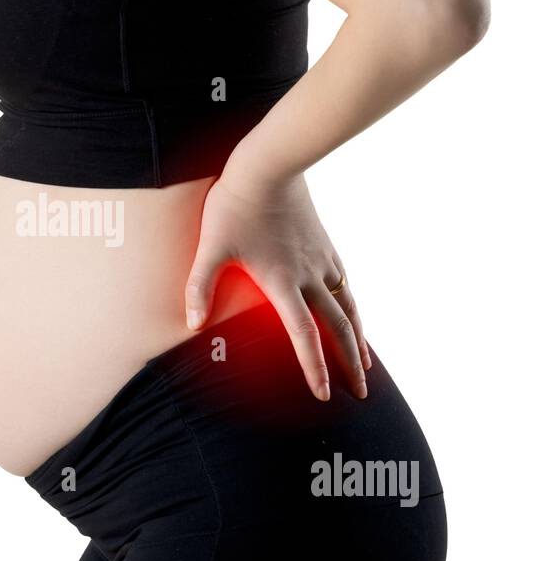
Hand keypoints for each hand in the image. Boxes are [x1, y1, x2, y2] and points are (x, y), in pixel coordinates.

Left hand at [184, 174, 372, 400]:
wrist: (269, 166)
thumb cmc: (235, 207)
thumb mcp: (210, 248)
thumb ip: (199, 287)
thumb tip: (192, 324)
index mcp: (283, 283)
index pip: (304, 336)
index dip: (315, 368)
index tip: (325, 394)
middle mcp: (310, 277)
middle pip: (339, 329)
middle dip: (350, 364)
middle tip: (361, 393)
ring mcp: (322, 260)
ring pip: (349, 307)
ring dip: (359, 338)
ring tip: (367, 363)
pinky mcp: (325, 246)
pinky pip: (345, 284)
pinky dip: (353, 306)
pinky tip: (353, 312)